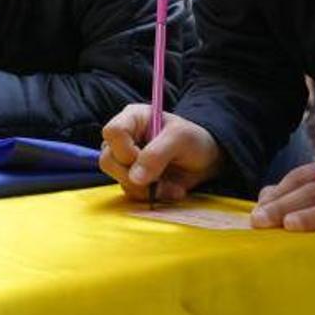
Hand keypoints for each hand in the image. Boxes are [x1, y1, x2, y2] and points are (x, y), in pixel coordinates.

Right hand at [99, 104, 222, 202]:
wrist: (207, 160)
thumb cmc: (194, 140)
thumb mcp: (181, 139)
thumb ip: (157, 154)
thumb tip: (135, 177)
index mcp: (133, 118)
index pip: (112, 132)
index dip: (124, 149)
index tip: (142, 158)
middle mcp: (125, 138)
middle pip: (108, 160)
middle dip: (133, 175)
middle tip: (157, 177)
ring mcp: (128, 160)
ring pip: (118, 179)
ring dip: (145, 189)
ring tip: (170, 185)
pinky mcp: (134, 179)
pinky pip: (131, 192)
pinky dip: (151, 196)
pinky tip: (169, 190)